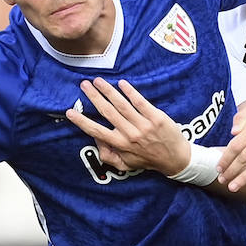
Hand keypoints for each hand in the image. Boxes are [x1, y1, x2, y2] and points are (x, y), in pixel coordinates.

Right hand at [66, 78, 190, 175]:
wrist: (176, 159)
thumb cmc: (148, 160)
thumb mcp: (125, 165)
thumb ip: (108, 155)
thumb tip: (96, 141)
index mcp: (120, 145)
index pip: (96, 131)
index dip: (82, 122)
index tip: (70, 112)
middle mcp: (130, 134)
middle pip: (107, 112)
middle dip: (94, 97)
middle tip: (84, 85)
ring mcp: (143, 125)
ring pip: (122, 105)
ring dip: (108, 91)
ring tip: (98, 81)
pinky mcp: (156, 117)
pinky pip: (140, 102)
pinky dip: (130, 92)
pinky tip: (121, 83)